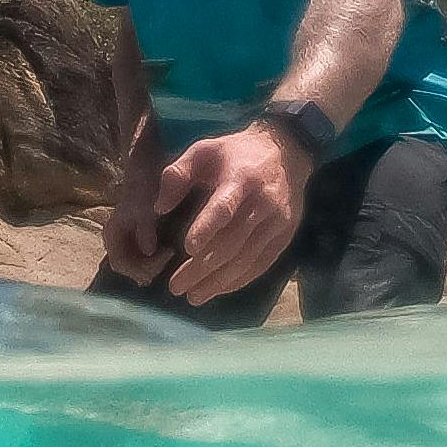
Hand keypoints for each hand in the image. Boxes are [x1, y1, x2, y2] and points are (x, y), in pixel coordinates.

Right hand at [100, 144, 172, 280]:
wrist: (149, 169)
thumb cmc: (145, 185)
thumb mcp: (144, 204)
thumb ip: (145, 227)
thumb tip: (148, 251)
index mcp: (112, 233)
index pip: (121, 263)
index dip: (142, 266)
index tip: (167, 254)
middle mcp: (116, 241)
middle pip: (128, 268)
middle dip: (149, 269)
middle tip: (171, 256)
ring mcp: (126, 241)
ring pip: (135, 266)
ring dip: (153, 266)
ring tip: (172, 255)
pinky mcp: (137, 239)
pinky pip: (143, 258)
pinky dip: (156, 260)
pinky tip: (171, 252)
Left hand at [160, 123, 303, 307]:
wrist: (287, 152)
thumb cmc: (235, 153)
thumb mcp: (203, 150)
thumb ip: (177, 175)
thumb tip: (159, 208)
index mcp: (241, 178)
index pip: (224, 208)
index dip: (207, 228)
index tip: (187, 248)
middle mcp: (263, 203)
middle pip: (232, 242)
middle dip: (202, 268)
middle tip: (175, 286)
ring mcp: (277, 222)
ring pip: (246, 258)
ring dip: (218, 281)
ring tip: (193, 296)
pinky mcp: (285, 236)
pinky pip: (261, 264)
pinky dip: (238, 280)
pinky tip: (218, 290)